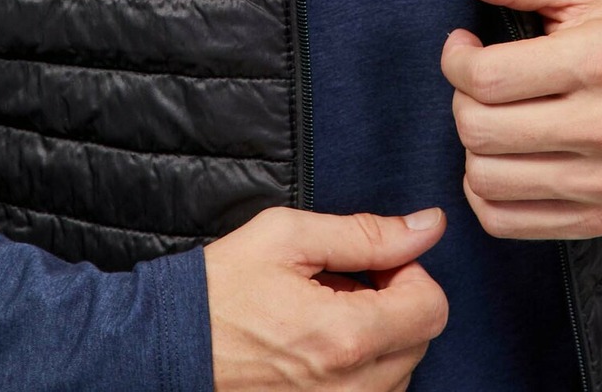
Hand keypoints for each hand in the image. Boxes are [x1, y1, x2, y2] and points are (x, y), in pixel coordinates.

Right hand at [205, 203, 449, 389]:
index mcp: (346, 336)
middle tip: (342, 285)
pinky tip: (319, 347)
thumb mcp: (289, 237)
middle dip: (393, 303)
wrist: (169, 347)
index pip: (432, 307)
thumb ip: (367, 233)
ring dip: (377, 339)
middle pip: (420, 341)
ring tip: (324, 317)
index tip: (371, 263)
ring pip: (399, 372)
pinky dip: (358, 370)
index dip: (408, 272)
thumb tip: (429, 226)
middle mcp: (350, 388)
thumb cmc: (222, 288)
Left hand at [439, 0, 601, 239]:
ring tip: (494, 117)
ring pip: (486, 181)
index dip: (456, 59)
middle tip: (480, 81)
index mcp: (601, 60)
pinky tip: (504, 157)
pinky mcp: (598, 218)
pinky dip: (487, 192)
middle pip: (480, 130)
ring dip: (473, 147)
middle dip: (462, 100)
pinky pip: (505, 222)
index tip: (464, 47)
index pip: (487, 77)